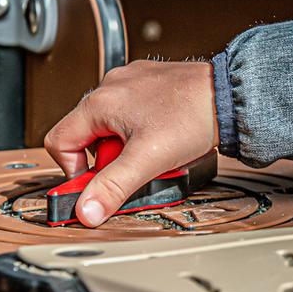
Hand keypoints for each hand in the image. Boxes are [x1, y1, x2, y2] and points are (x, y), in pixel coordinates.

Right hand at [44, 60, 218, 226]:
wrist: (232, 94)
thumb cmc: (194, 115)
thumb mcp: (148, 160)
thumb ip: (113, 187)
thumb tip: (86, 210)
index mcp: (100, 102)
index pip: (60, 141)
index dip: (73, 169)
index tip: (95, 184)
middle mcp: (113, 86)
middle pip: (88, 134)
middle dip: (109, 159)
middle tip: (135, 168)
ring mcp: (134, 82)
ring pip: (114, 124)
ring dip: (128, 146)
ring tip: (155, 152)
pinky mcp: (154, 83)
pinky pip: (136, 113)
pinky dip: (145, 131)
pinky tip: (167, 138)